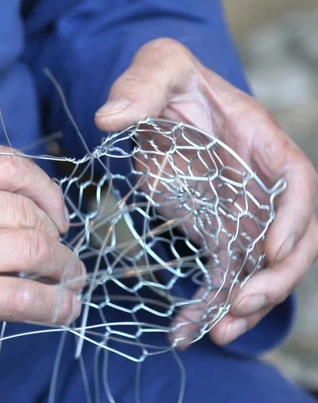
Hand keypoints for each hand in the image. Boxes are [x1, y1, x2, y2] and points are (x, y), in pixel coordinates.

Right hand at [0, 143, 83, 384]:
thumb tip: (16, 197)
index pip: (6, 163)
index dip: (44, 188)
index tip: (55, 212)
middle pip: (23, 207)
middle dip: (55, 232)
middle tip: (61, 251)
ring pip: (33, 247)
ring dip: (63, 266)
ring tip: (70, 277)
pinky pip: (23, 296)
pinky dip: (54, 304)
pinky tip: (64, 309)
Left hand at [94, 38, 317, 346]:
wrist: (158, 104)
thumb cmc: (166, 81)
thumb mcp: (157, 68)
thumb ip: (140, 87)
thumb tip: (108, 117)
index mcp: (257, 140)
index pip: (295, 181)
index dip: (294, 218)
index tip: (272, 251)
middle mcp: (257, 183)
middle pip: (289, 238)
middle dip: (274, 278)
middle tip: (239, 307)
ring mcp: (238, 212)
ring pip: (257, 268)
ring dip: (243, 305)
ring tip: (214, 334)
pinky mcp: (214, 231)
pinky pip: (221, 274)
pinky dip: (208, 304)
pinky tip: (186, 330)